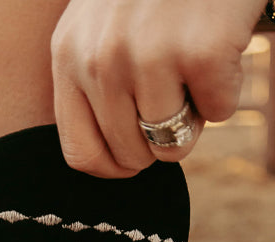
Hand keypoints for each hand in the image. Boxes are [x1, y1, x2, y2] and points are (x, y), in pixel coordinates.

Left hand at [51, 0, 263, 176]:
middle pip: (132, 154)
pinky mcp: (199, 51)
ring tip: (197, 63)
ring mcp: (148, 55)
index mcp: (68, 55)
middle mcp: (100, 59)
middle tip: (178, 88)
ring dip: (197, 113)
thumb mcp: (102, 19)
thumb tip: (109, 159)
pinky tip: (222, 42)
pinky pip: (220, 111)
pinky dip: (230, 84)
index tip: (139, 151)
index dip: (117, 164)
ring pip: (174, 142)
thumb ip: (94, 78)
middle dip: (161, 135)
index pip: (81, 154)